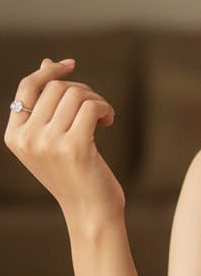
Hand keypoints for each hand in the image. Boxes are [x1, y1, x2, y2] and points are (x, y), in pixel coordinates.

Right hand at [4, 57, 123, 221]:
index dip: (49, 71)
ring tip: (103, 116)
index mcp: (15, 137)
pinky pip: (92, 107)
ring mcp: (49, 144)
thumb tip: (47, 62)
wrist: (90, 214)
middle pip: (56, 88)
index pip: (27, 87)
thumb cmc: (75, 175)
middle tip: (96, 108)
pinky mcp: (75, 147)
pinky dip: (105, 108)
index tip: (70, 65)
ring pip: (76, 95)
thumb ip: (46, 105)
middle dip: (81, 90)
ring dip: (96, 100)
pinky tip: (109, 121)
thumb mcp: (53, 139)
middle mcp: (28, 140)